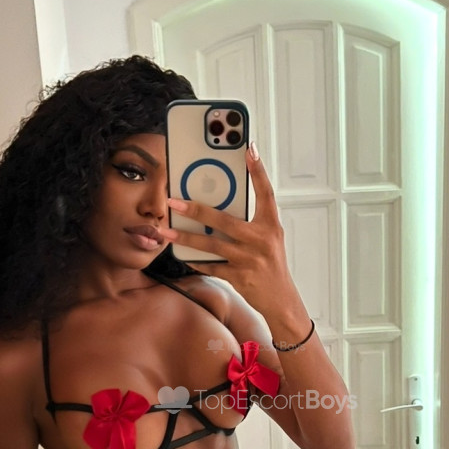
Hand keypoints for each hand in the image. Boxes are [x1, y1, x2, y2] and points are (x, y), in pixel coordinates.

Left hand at [164, 144, 303, 327]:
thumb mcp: (268, 238)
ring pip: (211, 245)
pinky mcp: (239, 277)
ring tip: (166, 230)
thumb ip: (250, 221)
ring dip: (185, 237)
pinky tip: (181, 254)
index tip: (249, 149)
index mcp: (270, 225)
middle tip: (173, 200)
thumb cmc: (271, 264)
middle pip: (223, 220)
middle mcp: (261, 240)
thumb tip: (219, 203)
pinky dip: (195, 260)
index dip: (258, 170)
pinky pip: (211, 266)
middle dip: (196, 209)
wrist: (281, 299)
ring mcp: (249, 260)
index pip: (265, 193)